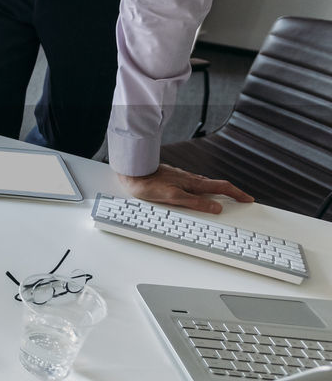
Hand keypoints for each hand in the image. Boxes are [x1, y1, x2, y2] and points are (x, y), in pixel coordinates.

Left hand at [118, 164, 253, 213]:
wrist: (133, 173)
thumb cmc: (149, 185)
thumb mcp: (173, 197)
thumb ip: (195, 202)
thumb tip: (216, 207)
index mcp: (194, 183)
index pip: (222, 187)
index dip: (238, 194)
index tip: (248, 199)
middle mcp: (191, 179)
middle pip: (217, 186)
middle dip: (232, 193)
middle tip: (241, 200)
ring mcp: (184, 178)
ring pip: (206, 186)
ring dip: (218, 192)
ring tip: (225, 201)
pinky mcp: (175, 179)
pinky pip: (195, 186)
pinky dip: (204, 191)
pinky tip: (200, 195)